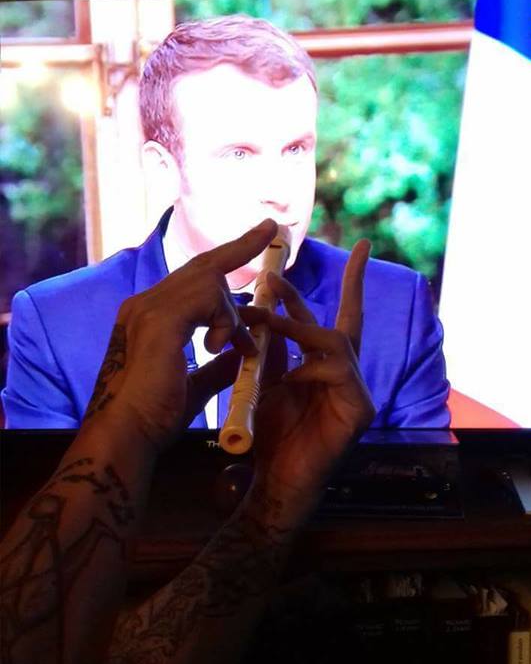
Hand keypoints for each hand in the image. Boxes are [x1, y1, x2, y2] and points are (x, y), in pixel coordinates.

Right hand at [82, 219, 277, 451]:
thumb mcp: (196, 385)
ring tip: (235, 344)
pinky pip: (208, 297)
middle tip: (270, 226)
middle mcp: (144, 304)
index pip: (192, 280)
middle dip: (239, 247)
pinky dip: (225, 319)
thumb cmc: (153, 418)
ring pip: (209, 280)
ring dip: (232, 312)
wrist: (127, 436)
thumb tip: (244, 350)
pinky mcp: (160, 319)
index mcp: (149, 317)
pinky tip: (220, 346)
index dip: (224, 261)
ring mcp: (148, 308)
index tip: (253, 244)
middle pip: (202, 266)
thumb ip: (219, 364)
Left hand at [244, 239, 374, 525]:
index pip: (334, 317)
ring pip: (336, 343)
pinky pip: (338, 372)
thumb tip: (266, 311)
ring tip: (263, 318)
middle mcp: (346, 374)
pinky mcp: (359, 410)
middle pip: (345, 321)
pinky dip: (310, 367)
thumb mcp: (267, 383)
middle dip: (334, 289)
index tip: (361, 247)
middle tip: (282, 271)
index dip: (349, 283)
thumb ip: (274, 352)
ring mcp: (357, 391)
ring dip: (296, 327)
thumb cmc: (273, 435)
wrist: (276, 481)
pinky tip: (291, 377)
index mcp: (325, 366)